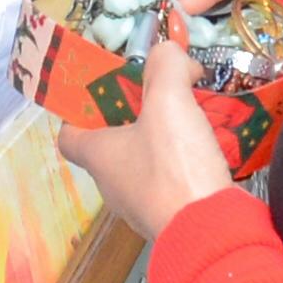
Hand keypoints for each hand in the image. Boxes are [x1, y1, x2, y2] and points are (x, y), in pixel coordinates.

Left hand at [57, 26, 239, 243]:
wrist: (212, 232)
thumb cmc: (175, 167)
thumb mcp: (169, 100)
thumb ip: (166, 65)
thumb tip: (168, 51)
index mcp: (98, 155)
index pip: (69, 135)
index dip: (79, 111)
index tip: (104, 91)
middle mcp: (113, 184)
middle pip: (112, 144)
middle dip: (134, 116)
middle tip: (160, 93)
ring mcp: (142, 205)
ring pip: (145, 163)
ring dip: (164, 138)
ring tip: (192, 114)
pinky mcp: (173, 216)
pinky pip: (174, 181)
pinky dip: (187, 162)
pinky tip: (211, 145)